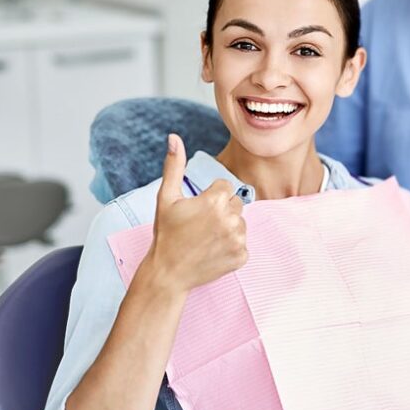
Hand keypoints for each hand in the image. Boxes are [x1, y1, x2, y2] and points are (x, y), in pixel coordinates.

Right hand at [142, 133, 248, 292]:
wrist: (168, 273)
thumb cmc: (167, 233)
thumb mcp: (166, 198)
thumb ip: (174, 166)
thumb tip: (174, 137)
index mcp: (215, 200)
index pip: (226, 186)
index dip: (211, 197)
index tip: (197, 210)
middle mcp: (231, 218)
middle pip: (236, 204)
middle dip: (222, 211)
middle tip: (201, 225)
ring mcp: (238, 239)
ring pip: (241, 223)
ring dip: (228, 228)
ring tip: (206, 239)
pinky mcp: (242, 256)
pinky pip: (243, 243)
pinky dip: (231, 247)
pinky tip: (213, 251)